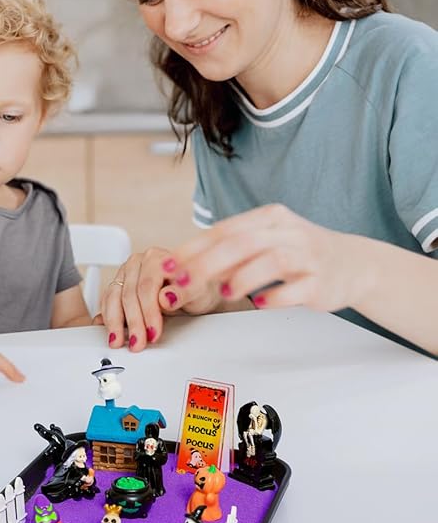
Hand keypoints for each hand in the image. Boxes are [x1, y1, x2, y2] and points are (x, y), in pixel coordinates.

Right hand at [100, 247, 222, 351]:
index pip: (147, 286)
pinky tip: (108, 329)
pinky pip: (107, 300)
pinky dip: (108, 317)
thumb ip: (183, 294)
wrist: (193, 291)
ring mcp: (126, 273)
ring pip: (113, 297)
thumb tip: (166, 298)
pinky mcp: (118, 284)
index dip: (148, 312)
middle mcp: (139, 262)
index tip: (153, 332)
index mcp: (157, 258)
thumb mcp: (198, 294)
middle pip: (129, 293)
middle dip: (133, 322)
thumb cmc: (196, 289)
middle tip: (138, 342)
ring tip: (118, 341)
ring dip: (115, 322)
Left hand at [165, 204, 366, 313]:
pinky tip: (260, 304)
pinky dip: (276, 296)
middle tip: (184, 283)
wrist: (353, 264)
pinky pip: (297, 288)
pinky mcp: (321, 281)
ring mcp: (307, 255)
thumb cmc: (299, 254)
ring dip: (244, 277)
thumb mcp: (265, 243)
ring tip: (225, 293)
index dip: (193, 248)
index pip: (224, 230)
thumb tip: (185, 268)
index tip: (169, 266)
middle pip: (242, 243)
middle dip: (207, 263)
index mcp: (268, 218)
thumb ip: (229, 253)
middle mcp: (288, 231)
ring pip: (272, 260)